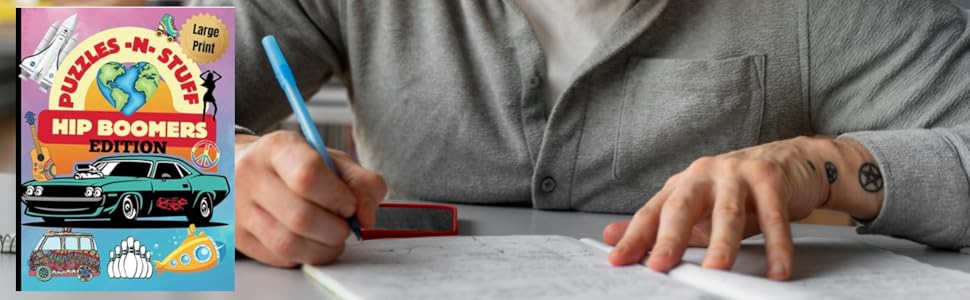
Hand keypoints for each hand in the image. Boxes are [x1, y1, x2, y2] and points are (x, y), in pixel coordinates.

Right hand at [235, 131, 386, 266]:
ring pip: (288, 244)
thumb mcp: (332, 161)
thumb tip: (365, 218)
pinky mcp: (236, 236)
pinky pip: (277, 258)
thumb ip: (362, 183)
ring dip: (322, 249)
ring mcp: (238, 208)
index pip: (308, 175)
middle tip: (344, 227)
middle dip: (335, 230)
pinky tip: (310, 243)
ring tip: (332, 238)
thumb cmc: (295, 166)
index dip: (337, 197)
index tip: (349, 205)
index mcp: (278, 148)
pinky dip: (303, 256)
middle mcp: (251, 175)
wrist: (242, 169)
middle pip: (300, 216)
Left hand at [604, 137, 882, 279]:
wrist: (793, 162)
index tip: (617, 260)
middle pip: (683, 206)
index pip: (653, 212)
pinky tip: (777, 269)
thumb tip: (610, 236)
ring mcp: (738, 173)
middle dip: (671, 237)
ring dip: (722, 244)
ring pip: (728, 213)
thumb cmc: (739, 191)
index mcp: (683, 184)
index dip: (635, 236)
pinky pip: (774, 216)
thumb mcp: (697, 208)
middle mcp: (705, 173)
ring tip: (717, 270)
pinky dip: (777, 245)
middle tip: (661, 264)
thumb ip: (658, 225)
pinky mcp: (771, 178)